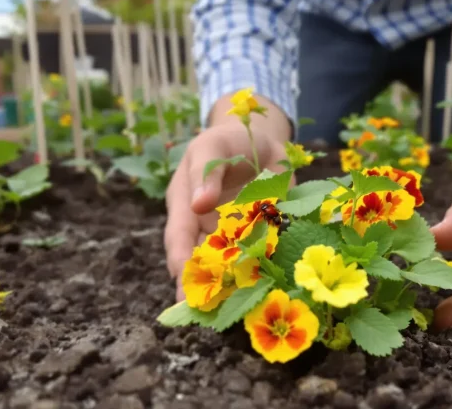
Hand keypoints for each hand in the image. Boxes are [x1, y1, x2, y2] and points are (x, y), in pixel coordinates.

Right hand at [164, 95, 290, 301]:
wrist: (262, 138)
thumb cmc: (226, 141)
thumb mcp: (211, 148)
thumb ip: (205, 173)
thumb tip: (197, 204)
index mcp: (187, 207)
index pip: (179, 240)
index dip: (180, 263)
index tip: (184, 286)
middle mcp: (207, 227)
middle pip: (202, 262)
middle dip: (205, 287)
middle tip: (209, 312)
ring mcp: (235, 235)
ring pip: (232, 265)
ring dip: (235, 287)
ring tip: (238, 312)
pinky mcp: (263, 235)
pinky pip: (262, 257)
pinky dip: (266, 272)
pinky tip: (272, 289)